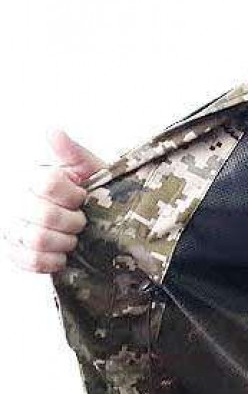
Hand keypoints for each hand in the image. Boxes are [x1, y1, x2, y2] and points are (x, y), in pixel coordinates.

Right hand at [3, 129, 104, 272]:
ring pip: (38, 239)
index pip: (48, 184)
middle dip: (73, 221)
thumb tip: (54, 132)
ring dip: (65, 241)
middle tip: (81, 221)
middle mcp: (14, 201)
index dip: (72, 195)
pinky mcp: (13, 251)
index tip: (82, 197)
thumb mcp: (87, 169)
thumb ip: (72, 153)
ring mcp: (10, 227)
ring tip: (72, 237)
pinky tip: (63, 253)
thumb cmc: (88, 192)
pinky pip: (32, 261)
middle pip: (45, 215)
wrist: (91, 221)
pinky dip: (54, 260)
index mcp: (32, 178)